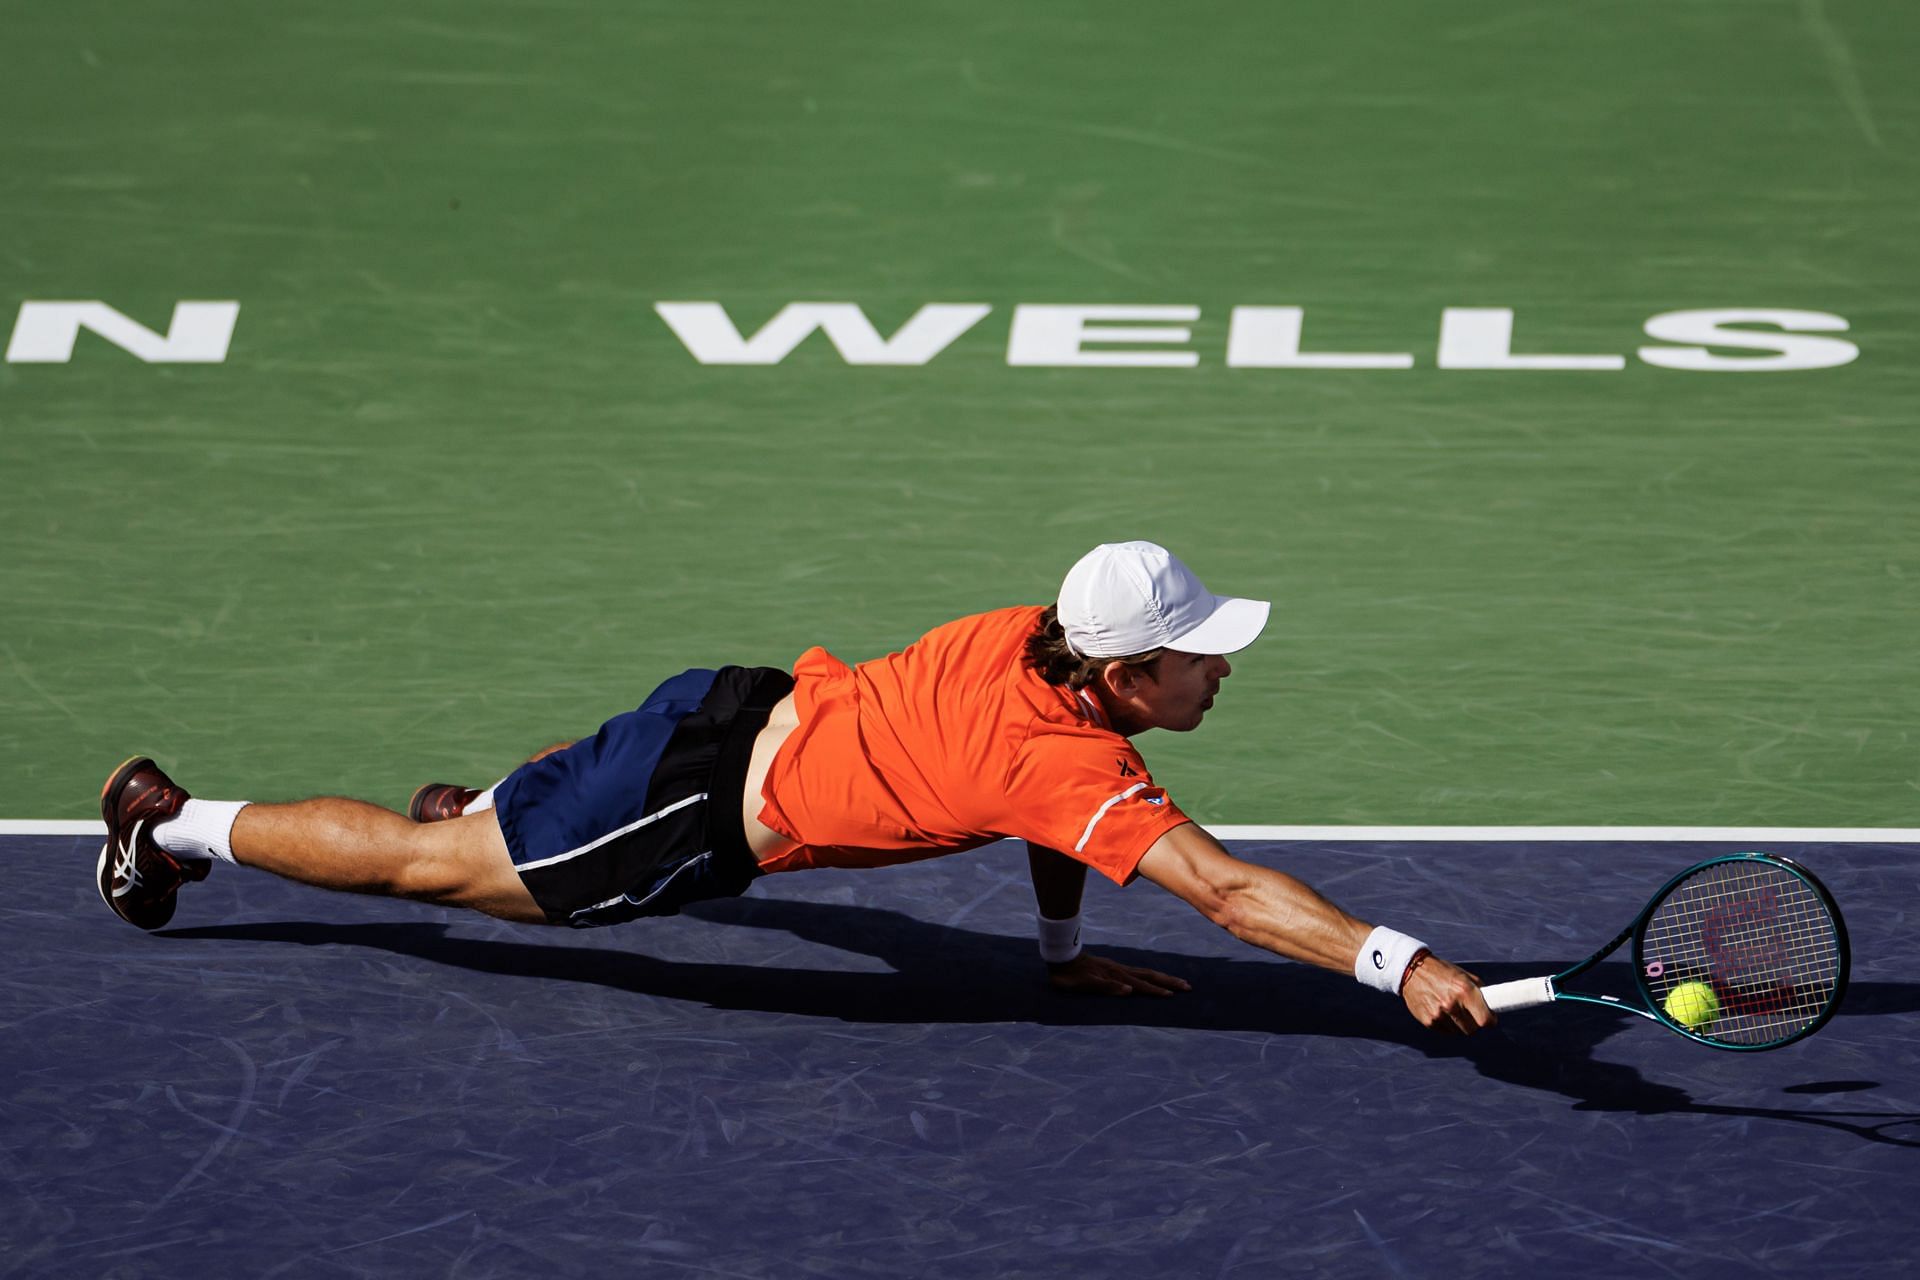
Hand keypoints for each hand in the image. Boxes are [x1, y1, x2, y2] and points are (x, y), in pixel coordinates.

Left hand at [1047, 952, 1190, 996]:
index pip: (1141, 985)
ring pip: (1145, 973)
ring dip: (1162, 978)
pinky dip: (1150, 977)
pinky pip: (1137, 972)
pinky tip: (1153, 979)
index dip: (1155, 991)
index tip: (1172, 995)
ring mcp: (1117, 968)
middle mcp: (1120, 971)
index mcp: (1115, 976)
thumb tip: (1129, 991)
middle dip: (1168, 982)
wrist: (1060, 957)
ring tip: (1178, 982)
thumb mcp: (1084, 984)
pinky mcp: (1113, 968)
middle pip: (1149, 976)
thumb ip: (1105, 987)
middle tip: (1187, 987)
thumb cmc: (1070, 976)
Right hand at [1401, 954, 1495, 1034]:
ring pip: (1459, 1031)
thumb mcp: (1463, 975)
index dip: (1490, 1021)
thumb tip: (1492, 1006)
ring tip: (1452, 1010)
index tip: (1490, 1019)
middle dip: (1474, 1023)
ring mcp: (1439, 1014)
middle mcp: (1452, 1004)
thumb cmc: (1441, 971)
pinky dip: (1446, 1025)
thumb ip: (1479, 992)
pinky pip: (1445, 1031)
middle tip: (1470, 1014)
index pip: (1485, 1020)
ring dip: (1459, 1024)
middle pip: (1473, 1029)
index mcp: (1465, 990)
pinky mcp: (1428, 1021)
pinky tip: (1441, 1012)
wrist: (1412, 970)